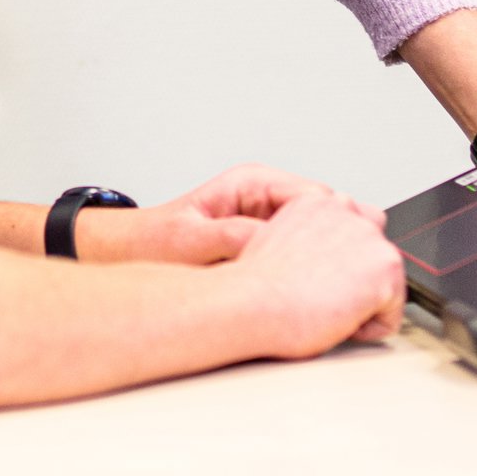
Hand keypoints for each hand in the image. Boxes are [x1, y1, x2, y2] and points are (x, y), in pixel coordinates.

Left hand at [83, 164, 370, 266]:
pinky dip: (311, 268)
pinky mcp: (266, 242)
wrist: (131, 254)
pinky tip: (313, 292)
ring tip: (332, 286)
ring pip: (319, 233)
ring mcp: (268, 219)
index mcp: (252, 183)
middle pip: (325, 212)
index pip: (314, 194)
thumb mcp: (192, 239)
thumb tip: (270, 240)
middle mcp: (265, 197)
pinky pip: (303, 251)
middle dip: (338, 240)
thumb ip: (232, 236)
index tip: (343, 251)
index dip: (334, 223)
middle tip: (344, 273)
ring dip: (326, 257)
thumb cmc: (155, 241)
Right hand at [225, 190, 410, 355]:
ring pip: (385, 282)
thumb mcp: (275, 242)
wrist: (252, 302)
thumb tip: (323, 258)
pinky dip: (369, 328)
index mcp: (317, 201)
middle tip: (321, 298)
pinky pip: (391, 314)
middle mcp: (347, 210)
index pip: (354, 227)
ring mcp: (369, 236)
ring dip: (363, 301)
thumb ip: (309, 238)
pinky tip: (337, 322)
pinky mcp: (385, 267)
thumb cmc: (255, 288)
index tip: (320, 281)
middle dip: (357, 280)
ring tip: (325, 309)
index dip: (342, 264)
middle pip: (375, 252)